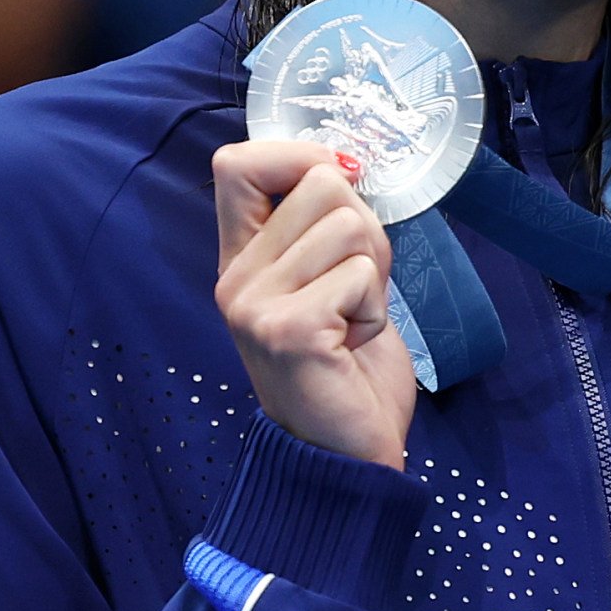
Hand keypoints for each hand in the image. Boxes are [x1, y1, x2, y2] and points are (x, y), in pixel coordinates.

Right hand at [211, 139, 414, 469]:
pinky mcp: (287, 330)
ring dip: (373, 274)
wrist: (344, 454)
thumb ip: (325, 227)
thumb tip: (345, 163)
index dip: (300, 155)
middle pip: (320, 184)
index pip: (239, 163)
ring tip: (352, 320)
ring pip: (349, 226)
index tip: (342, 185)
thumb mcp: (330, 281)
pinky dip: (374, 309)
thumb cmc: (346, 367)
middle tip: (356, 288)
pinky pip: (358, 276)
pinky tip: (352, 344)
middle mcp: (235, 277)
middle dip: (365, 229)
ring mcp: (254, 304)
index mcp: (241, 258)